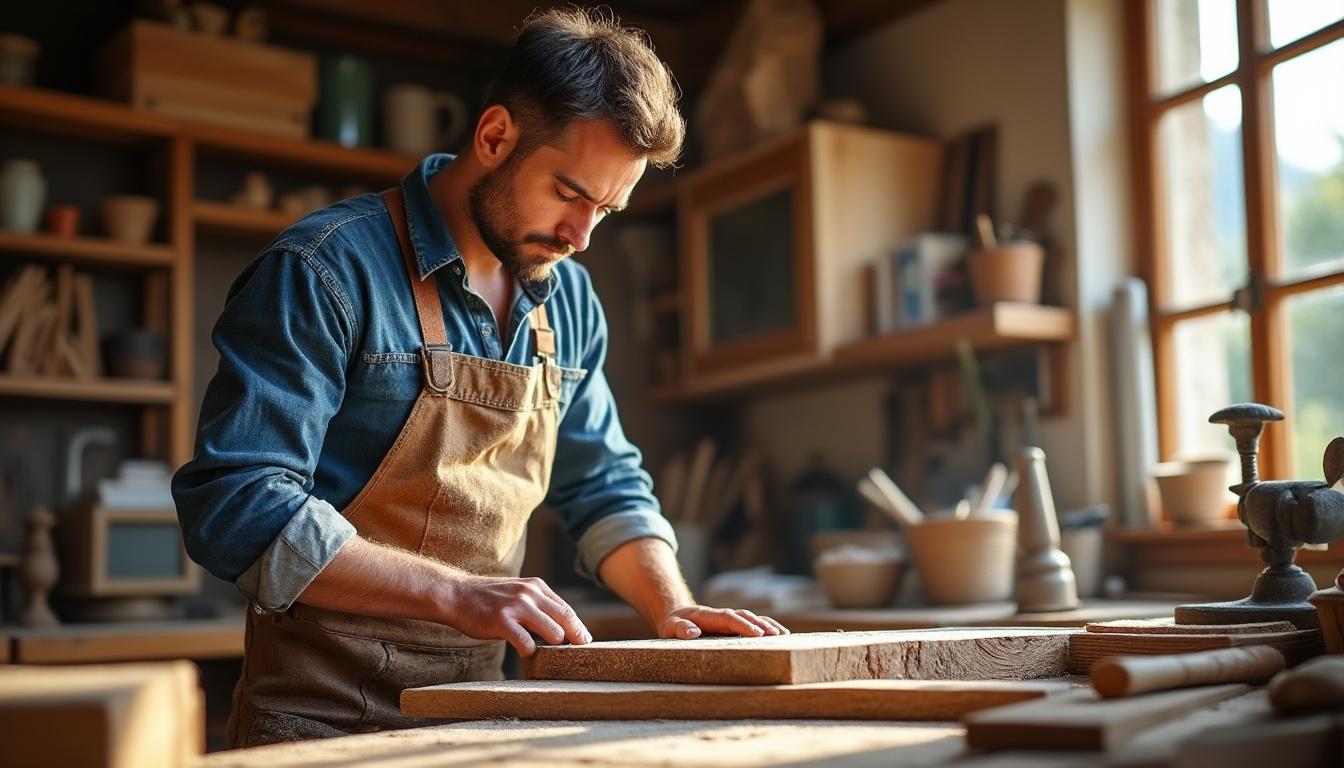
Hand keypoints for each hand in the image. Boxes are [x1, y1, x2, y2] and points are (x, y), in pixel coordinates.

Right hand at [444, 574, 591, 656]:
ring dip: (554, 647)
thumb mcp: (518, 592)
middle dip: (575, 639)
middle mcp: (530, 594)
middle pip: (566, 620)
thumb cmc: (488, 599)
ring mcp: (517, 607)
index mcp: (536, 586)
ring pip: (553, 633)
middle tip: (579, 653)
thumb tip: (560, 627)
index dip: (578, 627)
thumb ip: (537, 605)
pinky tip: (526, 654)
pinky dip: (530, 653)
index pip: (567, 609)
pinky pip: (527, 644)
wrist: (456, 595)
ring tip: (549, 655)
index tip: (584, 642)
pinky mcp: (502, 621)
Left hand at [658, 604, 789, 639]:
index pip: (728, 618)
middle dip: (760, 624)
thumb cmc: (674, 625)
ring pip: (752, 618)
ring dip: (767, 625)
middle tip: (776, 636)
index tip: (756, 633)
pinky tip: (781, 636)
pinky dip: (767, 627)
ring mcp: (730, 619)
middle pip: (744, 616)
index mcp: (708, 616)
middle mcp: (722, 615)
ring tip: (784, 636)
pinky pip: (752, 624)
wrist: (677, 616)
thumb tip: (693, 632)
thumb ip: (680, 629)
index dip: (742, 625)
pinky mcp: (734, 625)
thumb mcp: (671, 627)